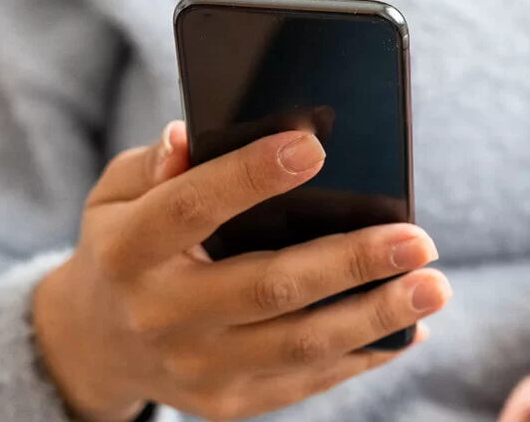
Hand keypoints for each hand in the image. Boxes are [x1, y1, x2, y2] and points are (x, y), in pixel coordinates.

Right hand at [32, 121, 450, 420]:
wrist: (95, 345)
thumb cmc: (124, 246)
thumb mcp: (115, 196)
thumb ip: (156, 165)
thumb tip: (193, 135)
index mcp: (128, 252)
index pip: (190, 208)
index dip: (248, 178)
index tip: (312, 147)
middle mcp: (160, 315)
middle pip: (266, 288)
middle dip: (350, 262)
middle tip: (419, 239)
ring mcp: (197, 368)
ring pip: (300, 344)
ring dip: (377, 315)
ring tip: (434, 286)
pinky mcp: (229, 402)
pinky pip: (308, 378)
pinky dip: (365, 352)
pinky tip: (409, 324)